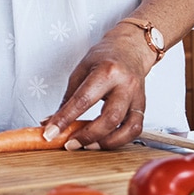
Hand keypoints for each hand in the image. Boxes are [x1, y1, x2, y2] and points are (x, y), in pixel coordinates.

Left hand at [43, 24, 151, 149]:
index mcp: (106, 71)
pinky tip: (104, 141)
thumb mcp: (81, 69)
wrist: (130, 48)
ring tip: (87, 146)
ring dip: (105, 142)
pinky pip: (135, 129)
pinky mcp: (142, 106)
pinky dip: (119, 140)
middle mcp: (125, 85)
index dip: (65, 118)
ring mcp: (137, 97)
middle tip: (70, 144)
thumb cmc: (104, 56)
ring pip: (127, 128)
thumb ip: (69, 97)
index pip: (83, 99)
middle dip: (88, 136)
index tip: (51, 132)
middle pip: (109, 118)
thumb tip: (52, 120)